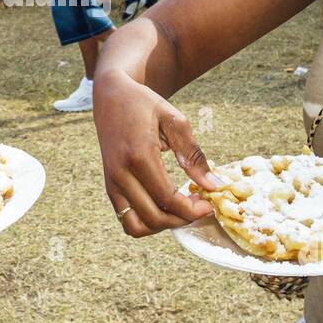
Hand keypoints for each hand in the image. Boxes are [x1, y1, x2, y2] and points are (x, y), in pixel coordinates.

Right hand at [92, 69, 217, 236]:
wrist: (111, 96)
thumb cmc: (144, 105)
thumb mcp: (175, 121)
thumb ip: (193, 155)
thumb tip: (213, 185)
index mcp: (139, 155)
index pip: (167, 198)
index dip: (192, 210)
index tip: (209, 205)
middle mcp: (120, 173)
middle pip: (154, 217)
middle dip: (181, 220)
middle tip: (199, 207)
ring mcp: (111, 183)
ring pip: (136, 226)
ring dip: (162, 226)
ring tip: (180, 210)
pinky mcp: (109, 187)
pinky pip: (126, 219)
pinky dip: (147, 222)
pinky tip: (164, 207)